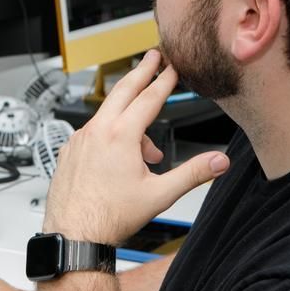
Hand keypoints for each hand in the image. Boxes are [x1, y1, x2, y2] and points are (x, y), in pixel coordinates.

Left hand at [43, 50, 229, 243]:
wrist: (75, 234)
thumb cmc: (110, 217)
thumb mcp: (160, 194)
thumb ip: (192, 173)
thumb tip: (220, 161)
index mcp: (120, 135)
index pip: (149, 98)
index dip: (164, 80)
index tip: (172, 66)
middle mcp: (97, 131)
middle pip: (123, 91)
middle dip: (141, 72)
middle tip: (152, 57)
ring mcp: (79, 139)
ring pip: (107, 115)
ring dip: (128, 117)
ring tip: (147, 149)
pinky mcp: (69, 151)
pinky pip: (92, 132)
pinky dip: (108, 134)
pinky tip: (118, 157)